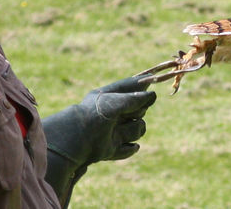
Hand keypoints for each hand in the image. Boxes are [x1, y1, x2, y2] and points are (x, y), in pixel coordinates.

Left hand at [43, 76, 155, 205]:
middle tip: (123, 114)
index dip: (142, 86)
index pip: (132, 88)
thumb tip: (153, 96)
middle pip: (140, 110)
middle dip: (137, 112)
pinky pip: (131, 148)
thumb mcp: (117, 101)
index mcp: (112, 97)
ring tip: (117, 133)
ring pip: (139, 129)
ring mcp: (115, 130)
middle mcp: (115, 112)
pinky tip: (120, 144)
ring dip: (131, 131)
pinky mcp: (114, 147)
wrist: (78, 138)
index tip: (151, 82)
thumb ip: (136, 98)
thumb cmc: (96, 114)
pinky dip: (128, 149)